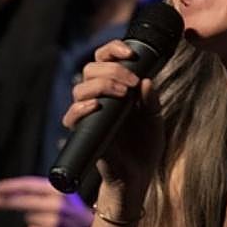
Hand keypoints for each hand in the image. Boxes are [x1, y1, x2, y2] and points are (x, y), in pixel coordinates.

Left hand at [0, 176, 92, 226]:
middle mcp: (57, 205)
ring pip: (28, 218)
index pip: (30, 185)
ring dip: (33, 219)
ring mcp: (54, 222)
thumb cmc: (77, 214)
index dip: (12, 186)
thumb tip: (14, 194)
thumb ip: (42, 193)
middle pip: (24, 201)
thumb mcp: (64, 196)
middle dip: (8, 201)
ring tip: (48, 220)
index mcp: (60, 191)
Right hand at [62, 39, 163, 188]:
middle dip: (112, 69)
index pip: (104, 59)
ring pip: (80, 88)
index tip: (130, 53)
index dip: (112, 49)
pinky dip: (82, 108)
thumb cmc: (145, 147)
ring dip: (102, 85)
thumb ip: (152, 101)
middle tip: (132, 81)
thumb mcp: (155, 120)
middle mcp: (99, 98)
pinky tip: (97, 107)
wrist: (138, 176)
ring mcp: (90, 115)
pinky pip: (71, 116)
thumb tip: (147, 81)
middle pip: (90, 69)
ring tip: (124, 94)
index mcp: (115, 89)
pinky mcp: (84, 132)